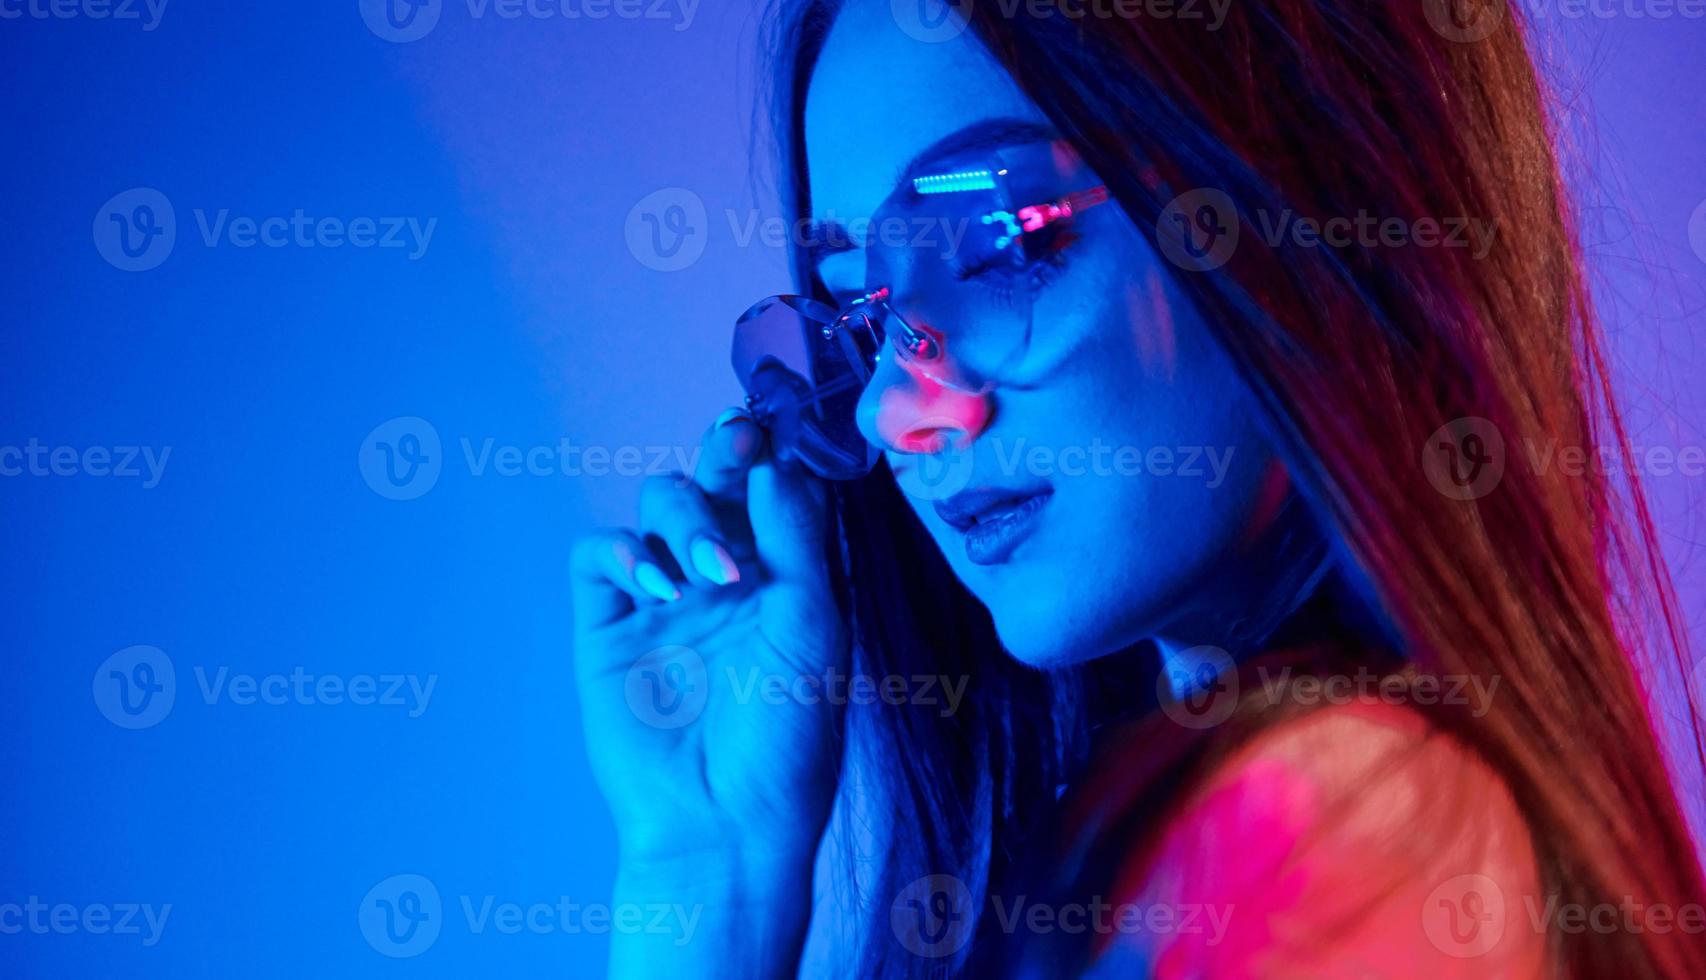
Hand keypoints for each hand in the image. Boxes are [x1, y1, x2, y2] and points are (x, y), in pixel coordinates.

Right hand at [571, 410, 845, 869]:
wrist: (724, 819)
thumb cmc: (786, 734)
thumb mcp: (811, 625)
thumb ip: (794, 538)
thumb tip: (773, 462)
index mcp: (781, 574)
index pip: (769, 488)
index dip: (770, 455)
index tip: (773, 435)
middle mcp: (721, 576)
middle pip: (712, 481)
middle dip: (724, 452)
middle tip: (736, 441)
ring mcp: (663, 598)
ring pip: (657, 504)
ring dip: (684, 516)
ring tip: (710, 574)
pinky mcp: (607, 627)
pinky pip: (597, 555)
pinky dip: (621, 552)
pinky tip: (659, 588)